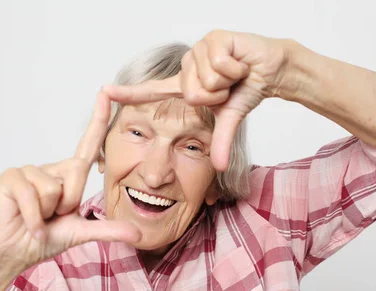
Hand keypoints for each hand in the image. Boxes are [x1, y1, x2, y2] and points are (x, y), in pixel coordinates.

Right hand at [0, 92, 140, 274]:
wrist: (15, 253)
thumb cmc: (45, 238)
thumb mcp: (81, 233)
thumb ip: (109, 230)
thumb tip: (138, 233)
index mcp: (69, 176)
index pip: (88, 145)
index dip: (99, 119)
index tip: (107, 93)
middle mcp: (51, 167)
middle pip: (76, 172)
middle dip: (68, 202)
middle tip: (54, 217)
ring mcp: (29, 170)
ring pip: (54, 187)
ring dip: (48, 212)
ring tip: (39, 218)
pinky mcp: (10, 177)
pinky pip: (33, 194)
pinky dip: (34, 218)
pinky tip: (28, 224)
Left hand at [103, 30, 291, 170]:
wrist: (271, 69)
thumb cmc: (246, 89)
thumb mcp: (229, 118)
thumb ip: (221, 141)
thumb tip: (221, 167)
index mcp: (185, 85)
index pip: (152, 91)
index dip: (129, 93)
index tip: (104, 91)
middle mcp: (187, 67)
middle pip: (190, 94)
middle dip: (217, 96)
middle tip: (229, 87)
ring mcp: (198, 50)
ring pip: (205, 81)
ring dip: (227, 82)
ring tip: (235, 74)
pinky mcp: (213, 38)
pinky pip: (218, 65)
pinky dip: (236, 69)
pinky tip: (240, 63)